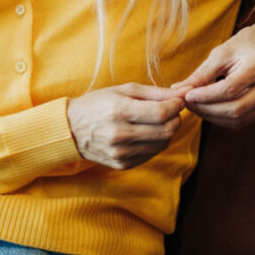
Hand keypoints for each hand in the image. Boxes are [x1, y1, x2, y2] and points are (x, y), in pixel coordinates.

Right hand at [66, 84, 184, 169]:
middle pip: (166, 131)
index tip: (177, 101)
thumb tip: (183, 93)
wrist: (70, 129)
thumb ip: (155, 92)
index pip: (161, 113)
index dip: (176, 106)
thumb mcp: (123, 90)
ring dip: (167, 132)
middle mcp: (120, 134)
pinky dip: (155, 143)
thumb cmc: (98, 104)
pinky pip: (151, 155)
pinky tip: (146, 134)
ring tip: (158, 122)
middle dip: (176, 119)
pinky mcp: (122, 164)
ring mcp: (120, 152)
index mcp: (119, 110)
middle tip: (172, 112)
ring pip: (162, 144)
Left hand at [171, 9, 254, 128]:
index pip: (229, 89)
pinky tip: (212, 110)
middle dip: (207, 110)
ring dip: (214, 117)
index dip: (206, 96)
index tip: (186, 96)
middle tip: (189, 104)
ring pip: (240, 119)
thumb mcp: (223, 52)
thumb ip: (202, 73)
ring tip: (198, 107)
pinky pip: (245, 121)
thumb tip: (178, 89)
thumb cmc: (247, 44)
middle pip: (235, 109)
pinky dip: (225, 119)